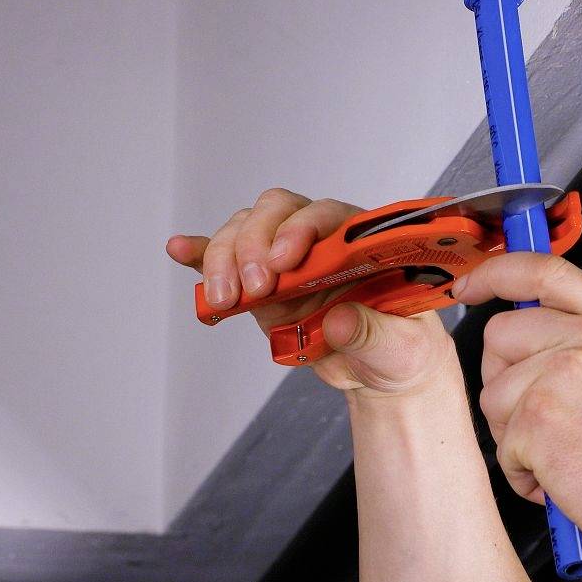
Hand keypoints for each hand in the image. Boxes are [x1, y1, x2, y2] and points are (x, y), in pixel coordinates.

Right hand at [166, 187, 457, 396]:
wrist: (380, 369)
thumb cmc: (402, 348)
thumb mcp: (402, 347)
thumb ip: (374, 333)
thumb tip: (339, 319)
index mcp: (361, 241)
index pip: (326, 214)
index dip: (300, 230)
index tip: (284, 261)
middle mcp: (319, 238)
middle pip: (276, 211)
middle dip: (255, 243)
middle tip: (254, 287)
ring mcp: (284, 257)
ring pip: (245, 232)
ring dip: (226, 259)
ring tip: (225, 300)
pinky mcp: (259, 282)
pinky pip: (224, 257)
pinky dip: (201, 254)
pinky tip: (180, 250)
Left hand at [453, 254, 581, 555]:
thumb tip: (520, 328)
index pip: (545, 270)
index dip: (496, 272)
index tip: (470, 285)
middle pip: (500, 333)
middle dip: (505, 381)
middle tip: (543, 422)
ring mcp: (565, 373)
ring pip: (492, 392)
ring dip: (513, 435)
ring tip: (561, 456)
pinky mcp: (538, 416)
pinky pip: (499, 442)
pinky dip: (521, 472)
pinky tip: (559, 478)